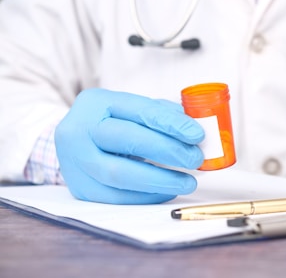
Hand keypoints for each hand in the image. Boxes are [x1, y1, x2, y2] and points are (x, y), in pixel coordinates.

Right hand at [55, 89, 204, 203]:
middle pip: (127, 140)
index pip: (140, 111)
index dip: (172, 124)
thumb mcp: (131, 109)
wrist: (73, 142)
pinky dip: (147, 196)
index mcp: (96, 102)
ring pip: (120, 174)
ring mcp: (75, 161)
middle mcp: (79, 129)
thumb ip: (161, 114)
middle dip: (168, 151)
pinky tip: (167, 190)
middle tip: (195, 159)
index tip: (197, 135)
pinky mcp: (80, 188)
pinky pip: (116, 197)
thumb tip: (196, 127)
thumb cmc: (110, 123)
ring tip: (187, 181)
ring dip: (160, 180)